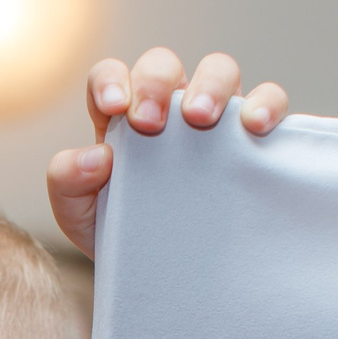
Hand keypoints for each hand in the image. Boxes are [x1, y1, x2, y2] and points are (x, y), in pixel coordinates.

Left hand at [46, 48, 288, 256]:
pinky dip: (267, 102)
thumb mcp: (77, 214)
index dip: (111, 80)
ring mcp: (214, 118)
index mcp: (121, 115)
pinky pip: (270, 101)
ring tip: (201, 119)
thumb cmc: (118, 232)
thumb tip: (97, 156)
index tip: (114, 108)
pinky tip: (256, 126)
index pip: (112, 74)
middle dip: (156, 83)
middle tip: (150, 123)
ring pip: (219, 70)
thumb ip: (67, 182)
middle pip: (164, 64)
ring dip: (211, 85)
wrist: (163, 274)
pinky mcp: (252, 137)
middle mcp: (168, 107)